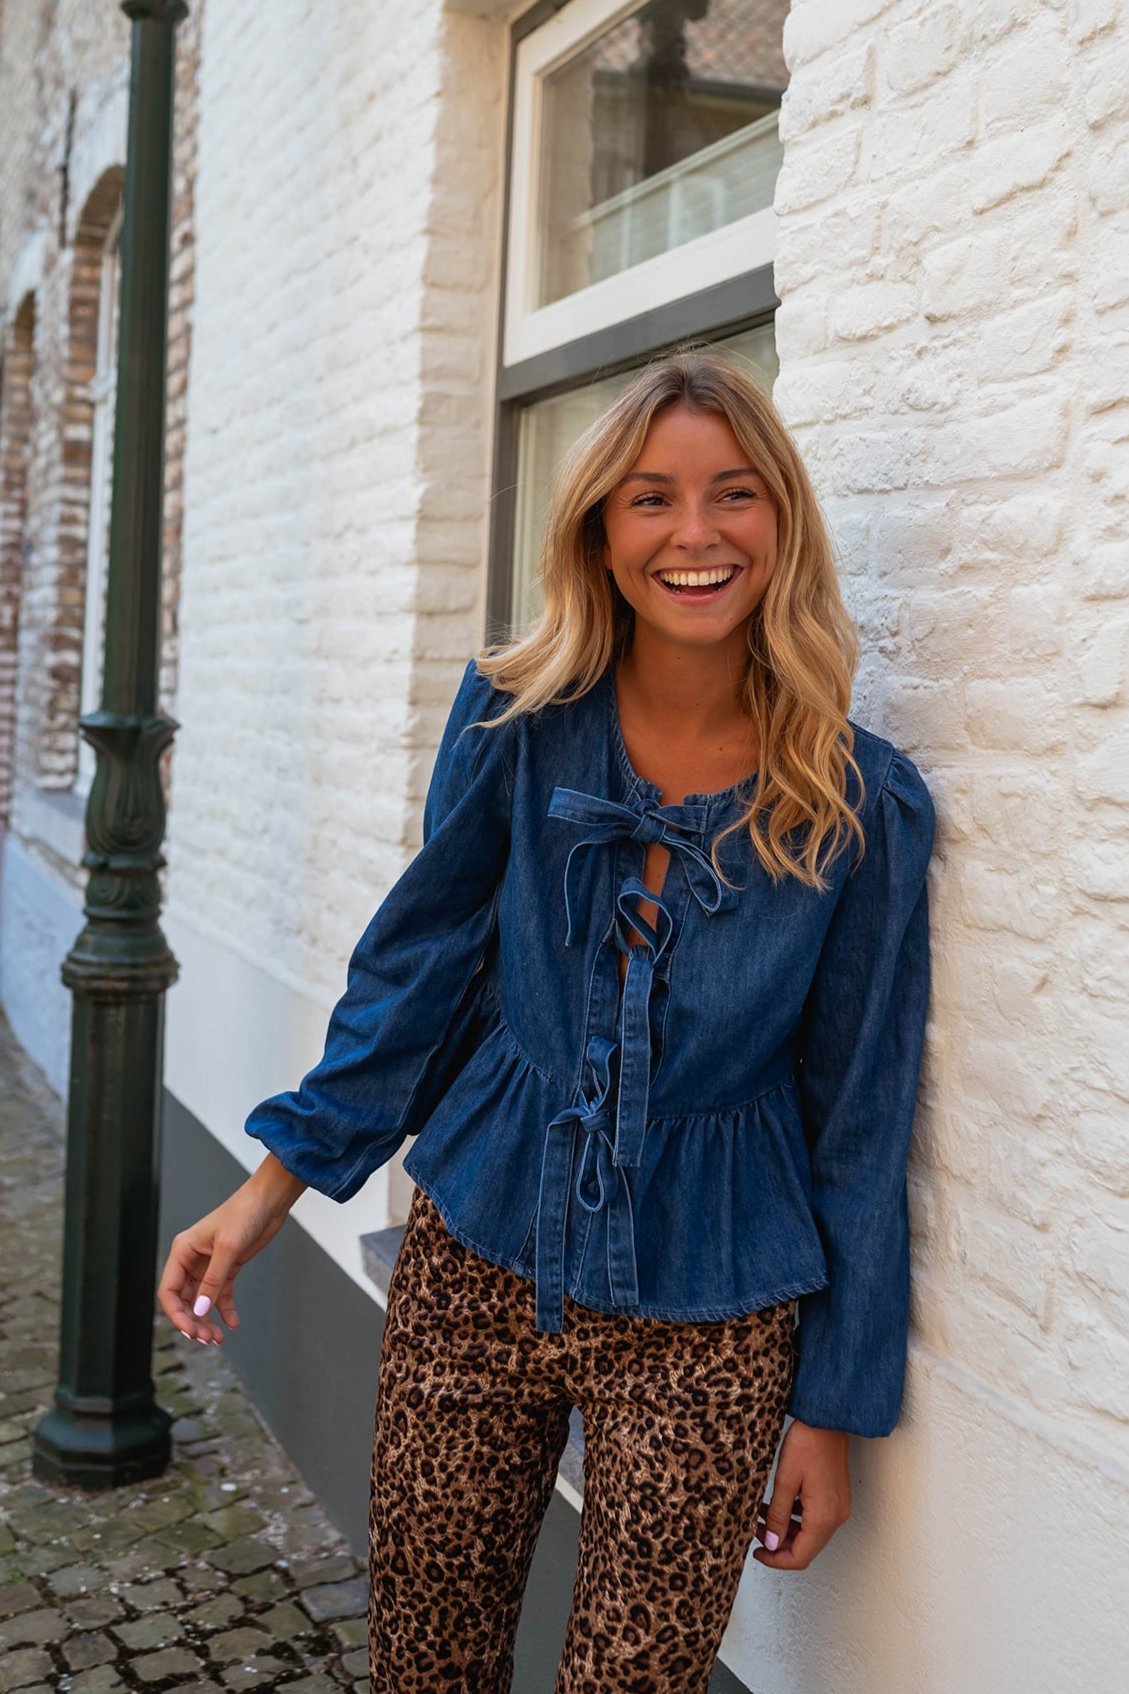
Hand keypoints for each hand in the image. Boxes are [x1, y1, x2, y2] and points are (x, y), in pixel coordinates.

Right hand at [157, 1155, 306, 1344]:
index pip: (168, 1290)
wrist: (269, 1200)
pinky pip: (220, 1294)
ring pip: (201, 1300)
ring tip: (218, 1337)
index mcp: (183, 1251)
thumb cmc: (244, 1213)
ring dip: (207, 1319)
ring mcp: (209, 1264)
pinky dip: (225, 1310)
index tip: (190, 1331)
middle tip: (207, 1338)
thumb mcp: (228, 1248)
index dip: (176, 1314)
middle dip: (193, 1321)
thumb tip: (199, 1310)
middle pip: (183, 1299)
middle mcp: (192, 1259)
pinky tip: (232, 1323)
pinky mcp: (227, 1267)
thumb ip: (213, 1281)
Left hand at [752, 1417, 851, 1570]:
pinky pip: (816, 1519)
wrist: (828, 1419)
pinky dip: (797, 1518)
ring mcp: (839, 1508)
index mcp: (823, 1518)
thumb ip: (778, 1515)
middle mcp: (836, 1518)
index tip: (757, 1552)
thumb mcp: (785, 1480)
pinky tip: (780, 1504)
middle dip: (779, 1544)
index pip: (800, 1557)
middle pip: (806, 1548)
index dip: (776, 1560)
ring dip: (787, 1530)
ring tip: (763, 1515)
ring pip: (811, 1534)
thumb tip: (772, 1544)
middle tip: (756, 1530)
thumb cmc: (807, 1443)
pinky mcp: (837, 1498)